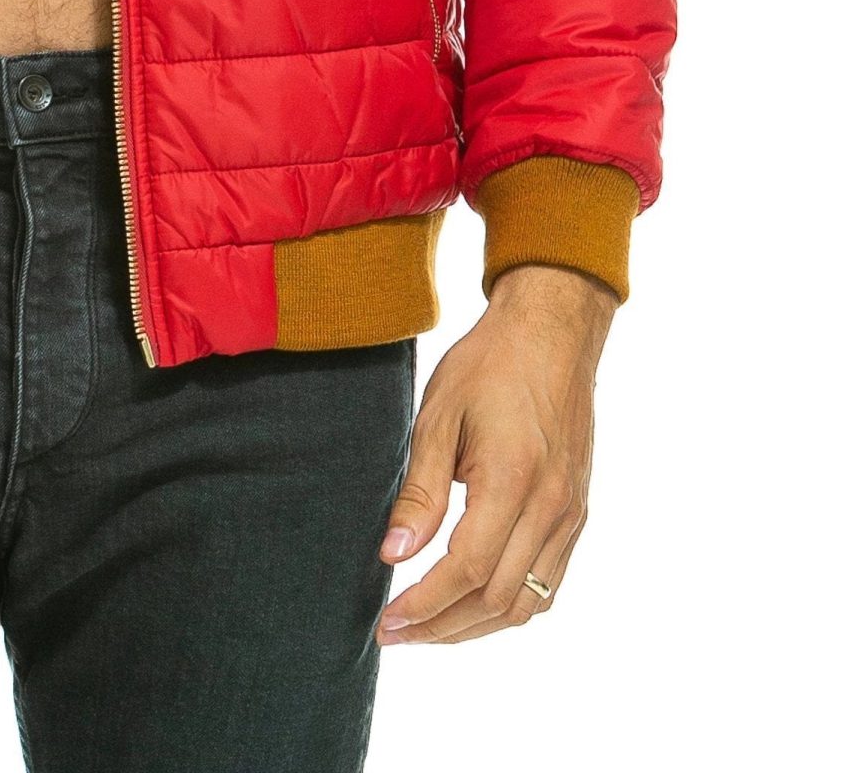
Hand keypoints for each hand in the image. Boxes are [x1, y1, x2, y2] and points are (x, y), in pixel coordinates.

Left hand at [376, 263, 615, 644]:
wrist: (553, 333)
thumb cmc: (488, 366)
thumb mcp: (438, 416)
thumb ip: (420, 491)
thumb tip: (394, 556)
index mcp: (514, 480)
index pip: (466, 570)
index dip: (424, 605)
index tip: (388, 621)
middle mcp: (552, 508)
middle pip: (498, 600)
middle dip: (443, 627)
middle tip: (396, 634)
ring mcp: (571, 515)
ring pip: (529, 603)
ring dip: (477, 627)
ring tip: (429, 629)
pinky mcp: (578, 513)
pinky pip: (549, 583)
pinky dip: (510, 606)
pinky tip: (473, 603)